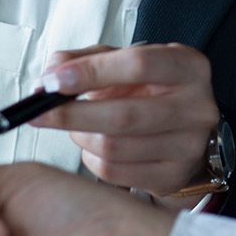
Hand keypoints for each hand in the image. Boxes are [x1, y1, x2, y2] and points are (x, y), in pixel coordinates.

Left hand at [30, 42, 217, 198]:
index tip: (53, 80)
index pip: (138, 64)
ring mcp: (188, 146)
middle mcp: (196, 107)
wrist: (183, 131)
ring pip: (114, 147)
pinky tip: (92, 146)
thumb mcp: (124, 62)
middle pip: (123, 114)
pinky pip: (114, 172)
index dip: (91, 72)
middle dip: (71, 114)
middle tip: (39, 112)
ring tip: (75, 126)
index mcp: (188, 67)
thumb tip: (50, 74)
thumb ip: (85, 59)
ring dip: (80, 136)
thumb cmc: (149, 90)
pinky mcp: (173, 177)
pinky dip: (90, 159)